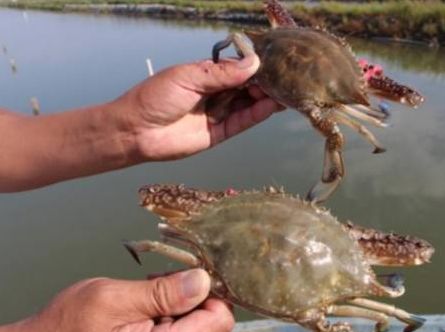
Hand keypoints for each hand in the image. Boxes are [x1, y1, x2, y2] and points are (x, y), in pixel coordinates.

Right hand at [0, 269, 232, 331]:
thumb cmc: (71, 325)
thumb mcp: (115, 298)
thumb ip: (163, 292)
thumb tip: (203, 281)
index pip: (219, 321)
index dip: (210, 291)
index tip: (190, 272)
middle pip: (211, 321)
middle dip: (192, 294)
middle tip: (159, 280)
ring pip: (197, 321)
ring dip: (179, 300)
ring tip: (147, 293)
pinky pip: (182, 327)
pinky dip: (170, 308)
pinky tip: (148, 302)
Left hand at [112, 55, 282, 160]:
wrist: (136, 132)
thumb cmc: (155, 98)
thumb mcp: (188, 78)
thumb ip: (222, 74)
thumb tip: (254, 63)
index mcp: (206, 75)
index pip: (238, 68)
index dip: (256, 66)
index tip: (275, 62)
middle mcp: (216, 93)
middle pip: (247, 86)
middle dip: (266, 82)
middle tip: (286, 78)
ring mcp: (219, 113)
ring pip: (249, 104)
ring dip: (266, 97)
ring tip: (287, 91)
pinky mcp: (220, 133)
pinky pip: (243, 122)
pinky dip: (258, 114)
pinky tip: (272, 105)